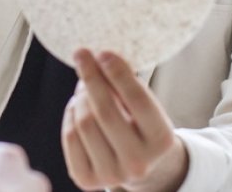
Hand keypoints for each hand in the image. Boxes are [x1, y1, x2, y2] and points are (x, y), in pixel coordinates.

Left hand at [62, 50, 187, 191]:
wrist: (138, 164)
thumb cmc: (140, 124)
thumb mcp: (145, 105)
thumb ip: (126, 84)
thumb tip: (98, 57)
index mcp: (161, 140)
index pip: (138, 100)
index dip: (118, 73)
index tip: (103, 52)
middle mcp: (139, 163)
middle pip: (105, 111)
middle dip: (91, 78)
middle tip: (81, 54)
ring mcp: (112, 175)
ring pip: (84, 122)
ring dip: (80, 97)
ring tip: (85, 87)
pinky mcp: (87, 179)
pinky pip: (70, 137)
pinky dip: (70, 115)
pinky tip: (78, 107)